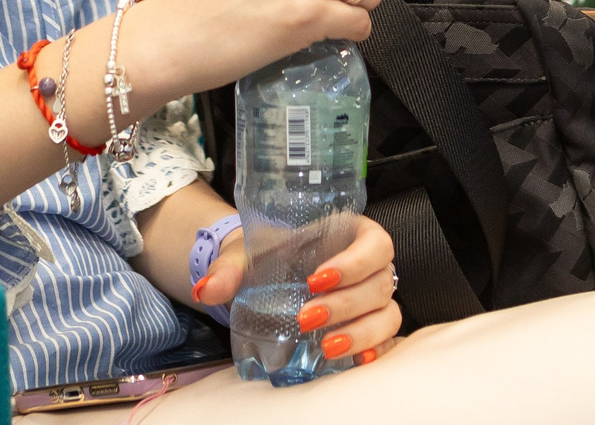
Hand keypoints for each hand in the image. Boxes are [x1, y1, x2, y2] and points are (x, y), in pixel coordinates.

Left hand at [192, 215, 400, 367]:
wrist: (266, 273)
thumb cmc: (268, 255)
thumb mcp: (247, 254)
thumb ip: (228, 269)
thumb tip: (207, 290)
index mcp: (351, 233)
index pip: (374, 244)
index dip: (354, 263)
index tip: (317, 279)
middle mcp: (370, 266)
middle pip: (379, 284)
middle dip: (345, 304)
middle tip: (306, 317)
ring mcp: (372, 298)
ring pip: (387, 314)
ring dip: (361, 332)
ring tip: (327, 346)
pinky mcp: (369, 326)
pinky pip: (385, 339)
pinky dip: (374, 350)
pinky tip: (355, 360)